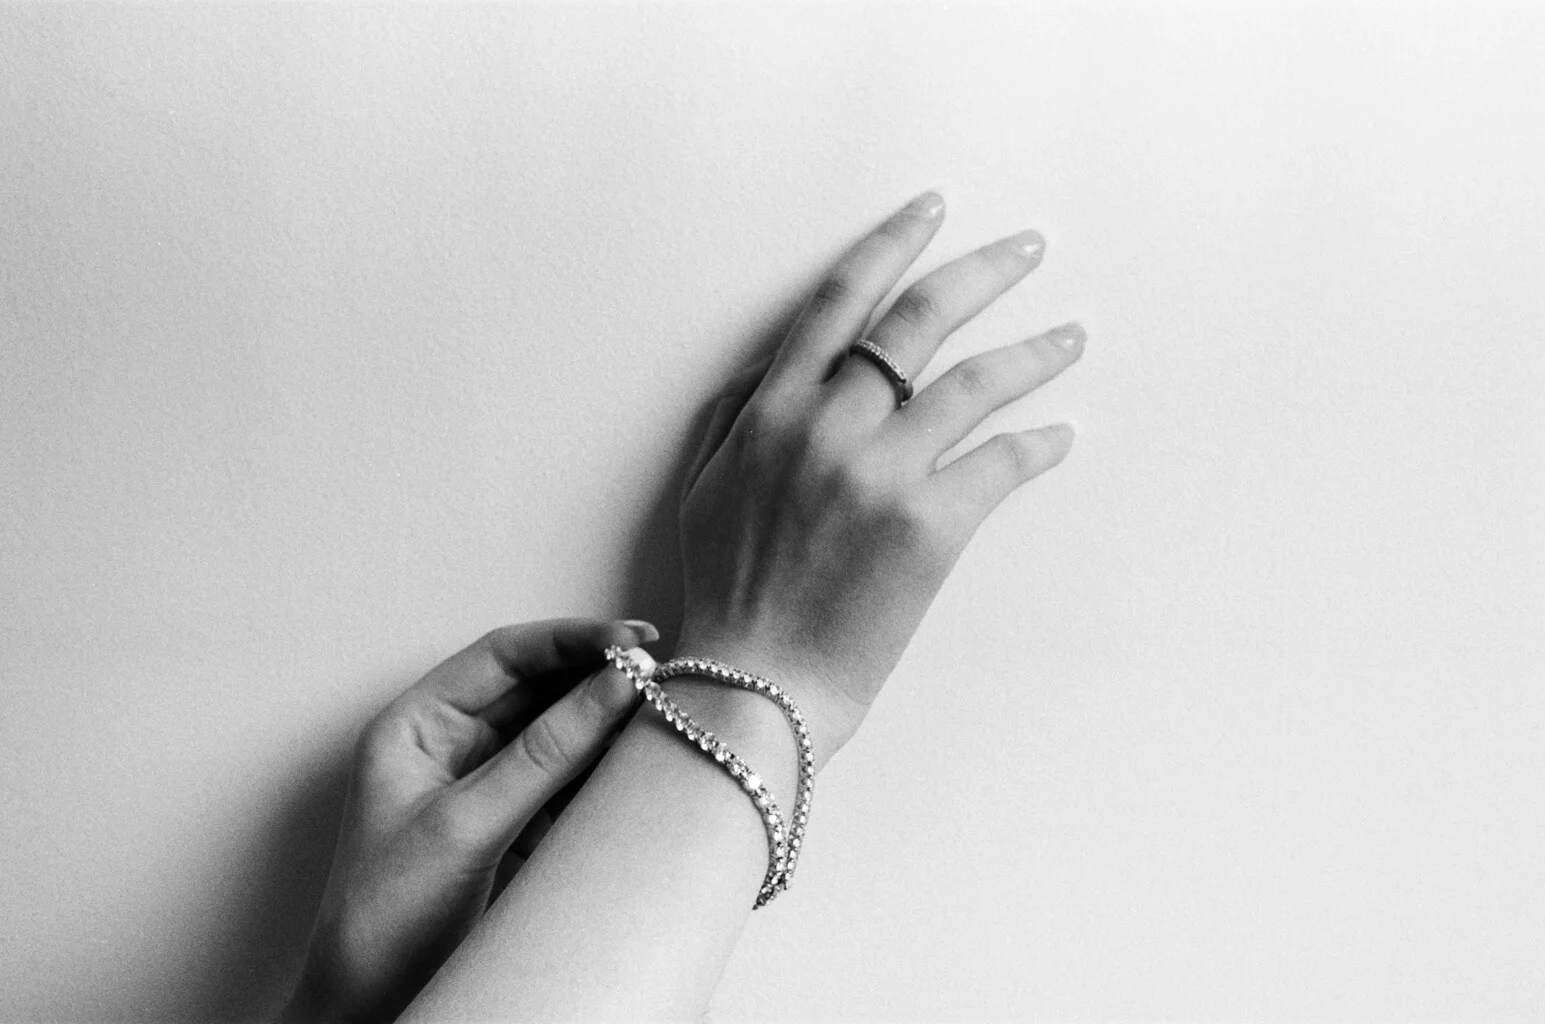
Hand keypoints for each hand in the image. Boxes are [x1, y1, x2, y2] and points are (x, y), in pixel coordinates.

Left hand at [283, 618, 654, 1022]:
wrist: (372, 1007)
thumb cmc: (386, 919)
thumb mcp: (467, 826)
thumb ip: (545, 752)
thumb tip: (615, 683)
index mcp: (417, 725)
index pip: (503, 656)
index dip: (570, 639)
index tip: (632, 640)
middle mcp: (452, 745)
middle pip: (538, 688)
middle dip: (598, 679)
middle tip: (662, 678)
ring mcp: (486, 786)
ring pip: (561, 733)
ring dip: (608, 726)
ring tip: (660, 720)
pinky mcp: (515, 827)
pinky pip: (570, 782)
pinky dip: (605, 775)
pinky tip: (637, 774)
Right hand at [676, 192, 1082, 760]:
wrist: (756, 686)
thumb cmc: (728, 592)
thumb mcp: (705, 488)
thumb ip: (738, 415)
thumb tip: (775, 366)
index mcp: (774, 412)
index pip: (840, 301)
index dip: (891, 245)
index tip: (931, 210)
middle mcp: (830, 428)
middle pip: (921, 320)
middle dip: (984, 272)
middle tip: (1030, 250)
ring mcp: (882, 475)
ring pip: (976, 383)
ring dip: (1034, 351)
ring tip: (1071, 336)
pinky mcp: (930, 527)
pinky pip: (1001, 463)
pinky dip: (1039, 444)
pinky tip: (1060, 436)